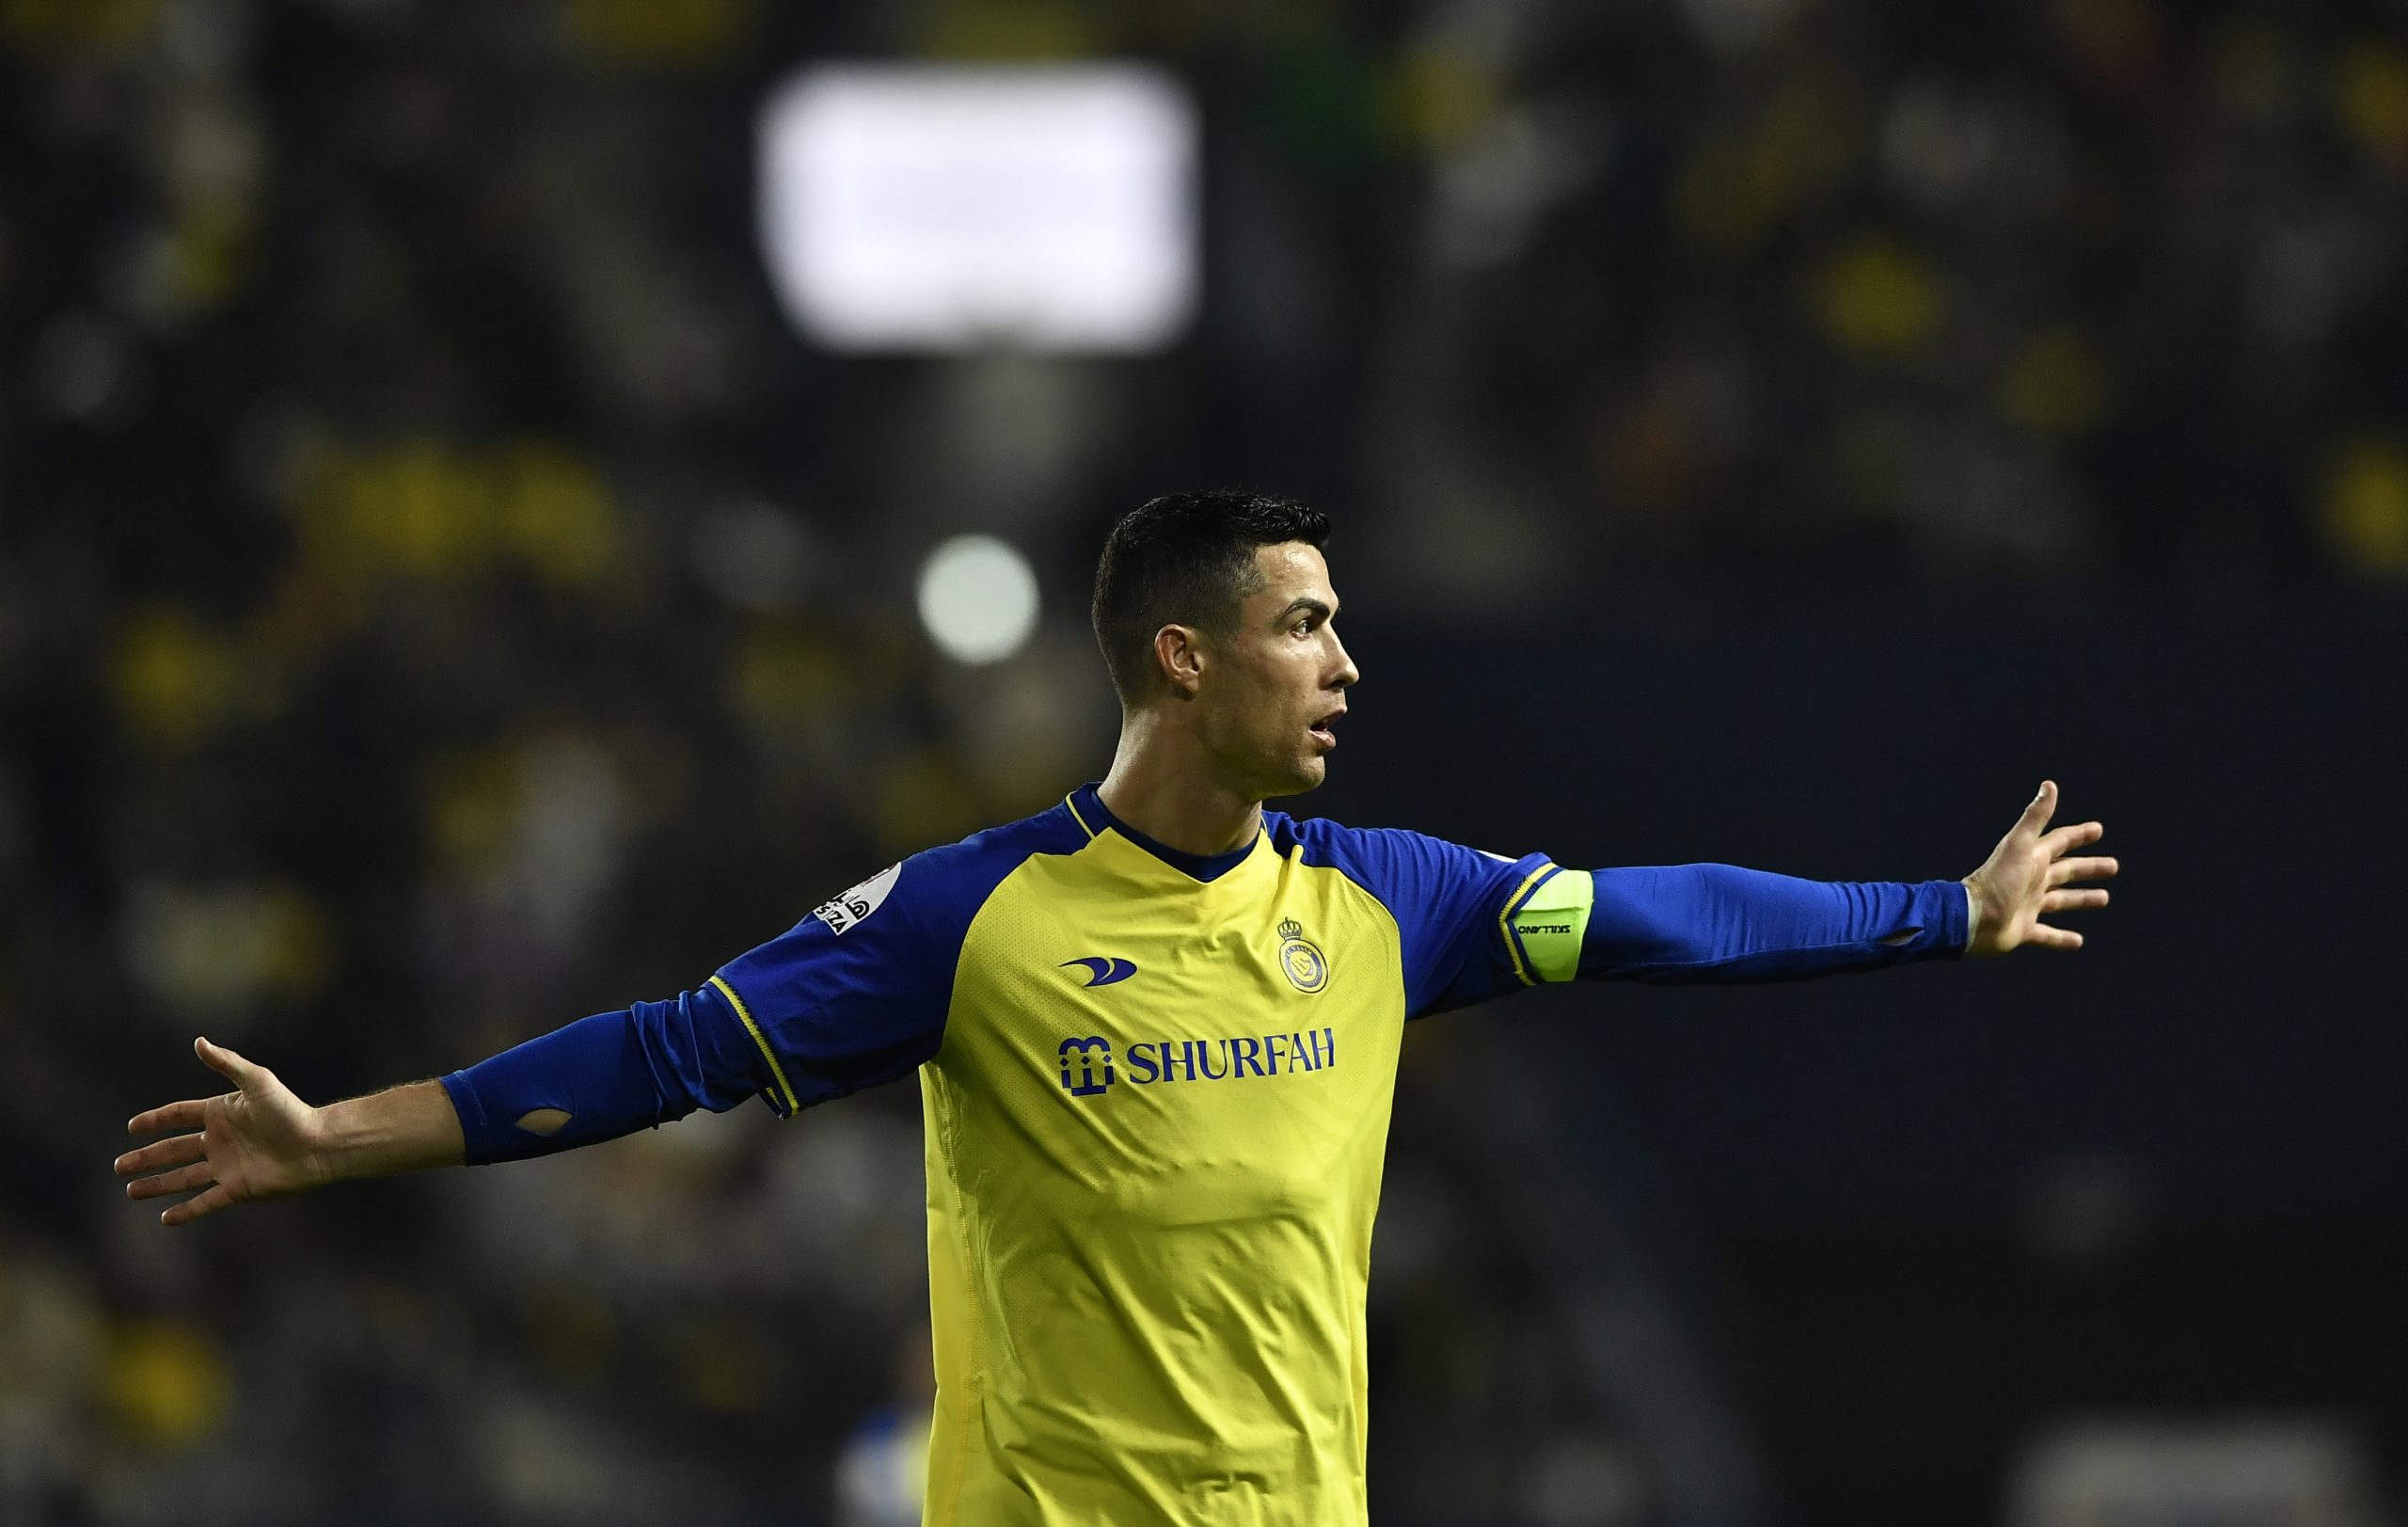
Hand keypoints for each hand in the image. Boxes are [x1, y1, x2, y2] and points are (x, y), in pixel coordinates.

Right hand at [116, 1037, 332, 1225]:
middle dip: (146, 1158)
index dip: (156, 1120)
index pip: (180, 1116)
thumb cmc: (291, 1110)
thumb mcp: (257, 1082)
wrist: (319, 1145)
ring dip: (157, 1184)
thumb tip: (198, 1041)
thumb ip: (227, 1063)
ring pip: (183, 1177)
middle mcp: (221, 1141)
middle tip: (118, 1166)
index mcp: (222, 1114)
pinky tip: (165, 1219)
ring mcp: (228, 1166)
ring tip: (131, 1191)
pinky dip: (186, 1212)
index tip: (132, 1127)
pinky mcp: (238, 1189)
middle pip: (174, 1150)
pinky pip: (206, 1202)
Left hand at [1961, 780, 2117, 956]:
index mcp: (2031, 859)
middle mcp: (2030, 880)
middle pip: (2065, 871)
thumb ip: (2035, 818)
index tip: (2098, 830)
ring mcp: (2026, 905)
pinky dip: (2062, 938)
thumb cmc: (1997, 881)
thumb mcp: (2020, 846)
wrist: (1972, 919)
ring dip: (2081, 899)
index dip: (2078, 835)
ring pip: (2060, 901)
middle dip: (2088, 867)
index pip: (2059, 842)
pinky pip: (2047, 935)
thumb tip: (2049, 784)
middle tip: (2113, 866)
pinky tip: (2078, 941)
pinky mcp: (2023, 930)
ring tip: (2104, 898)